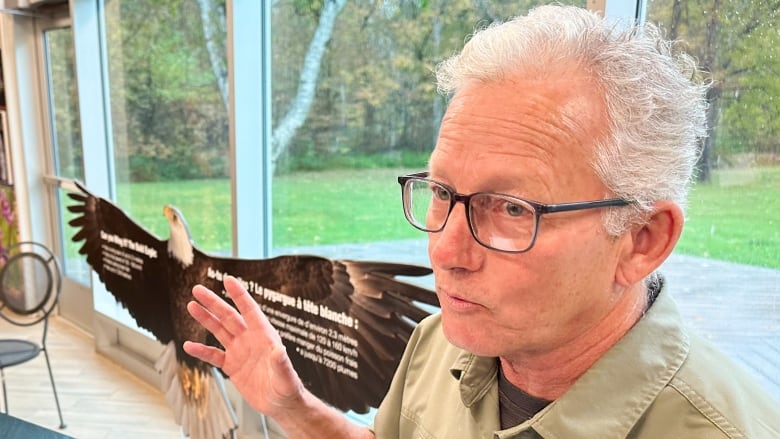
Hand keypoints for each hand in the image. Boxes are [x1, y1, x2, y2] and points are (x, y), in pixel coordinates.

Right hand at [183, 275, 304, 415]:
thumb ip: (282, 364)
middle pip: (229, 316)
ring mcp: (240, 351)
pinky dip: (201, 350)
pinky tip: (189, 345)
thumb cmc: (288, 389)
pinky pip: (214, 355)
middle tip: (198, 289)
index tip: (228, 280)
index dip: (239, 295)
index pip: (250, 311)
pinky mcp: (232, 366)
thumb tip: (279, 350)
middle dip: (214, 303)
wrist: (281, 405)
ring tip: (191, 306)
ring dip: (206, 319)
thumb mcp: (286, 377)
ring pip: (220, 331)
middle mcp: (250, 340)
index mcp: (264, 336)